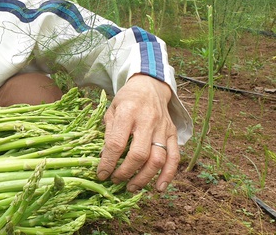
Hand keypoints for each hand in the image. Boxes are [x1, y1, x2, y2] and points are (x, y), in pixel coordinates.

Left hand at [96, 73, 179, 191]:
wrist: (150, 86)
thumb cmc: (126, 99)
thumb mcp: (111, 109)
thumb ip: (108, 132)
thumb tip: (103, 157)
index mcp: (127, 112)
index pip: (117, 143)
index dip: (108, 162)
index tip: (101, 174)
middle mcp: (147, 121)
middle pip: (139, 154)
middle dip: (126, 172)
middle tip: (116, 181)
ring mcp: (162, 128)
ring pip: (158, 159)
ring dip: (144, 178)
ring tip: (131, 187)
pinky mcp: (173, 133)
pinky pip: (174, 158)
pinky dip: (168, 175)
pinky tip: (159, 188)